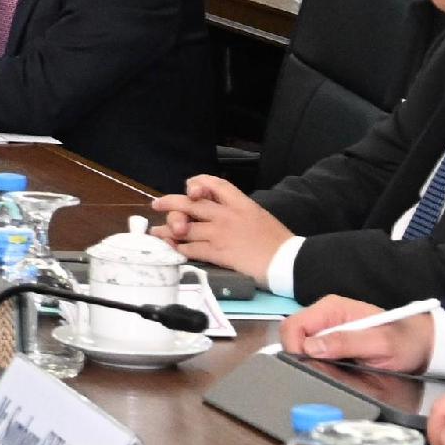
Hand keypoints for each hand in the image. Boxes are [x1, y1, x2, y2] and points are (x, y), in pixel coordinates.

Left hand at [152, 177, 294, 278]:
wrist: (288, 261)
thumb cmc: (277, 241)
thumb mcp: (258, 215)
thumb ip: (237, 210)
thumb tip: (219, 211)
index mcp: (240, 202)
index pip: (214, 183)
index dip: (197, 183)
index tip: (189, 189)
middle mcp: (226, 214)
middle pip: (190, 202)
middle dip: (170, 202)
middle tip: (157, 204)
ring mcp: (219, 232)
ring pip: (184, 226)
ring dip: (167, 229)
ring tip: (156, 232)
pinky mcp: (217, 252)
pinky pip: (190, 248)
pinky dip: (178, 248)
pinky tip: (172, 249)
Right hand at [283, 296, 431, 372]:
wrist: (423, 345)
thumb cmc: (405, 342)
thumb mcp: (381, 344)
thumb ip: (346, 342)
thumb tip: (310, 347)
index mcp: (332, 309)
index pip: (294, 325)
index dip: (295, 347)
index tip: (310, 365)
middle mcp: (324, 315)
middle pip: (292, 335)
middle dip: (300, 355)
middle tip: (322, 371)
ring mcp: (326, 328)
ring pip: (299, 344)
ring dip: (308, 360)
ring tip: (332, 370)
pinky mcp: (329, 341)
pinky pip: (310, 351)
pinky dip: (316, 362)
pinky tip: (333, 369)